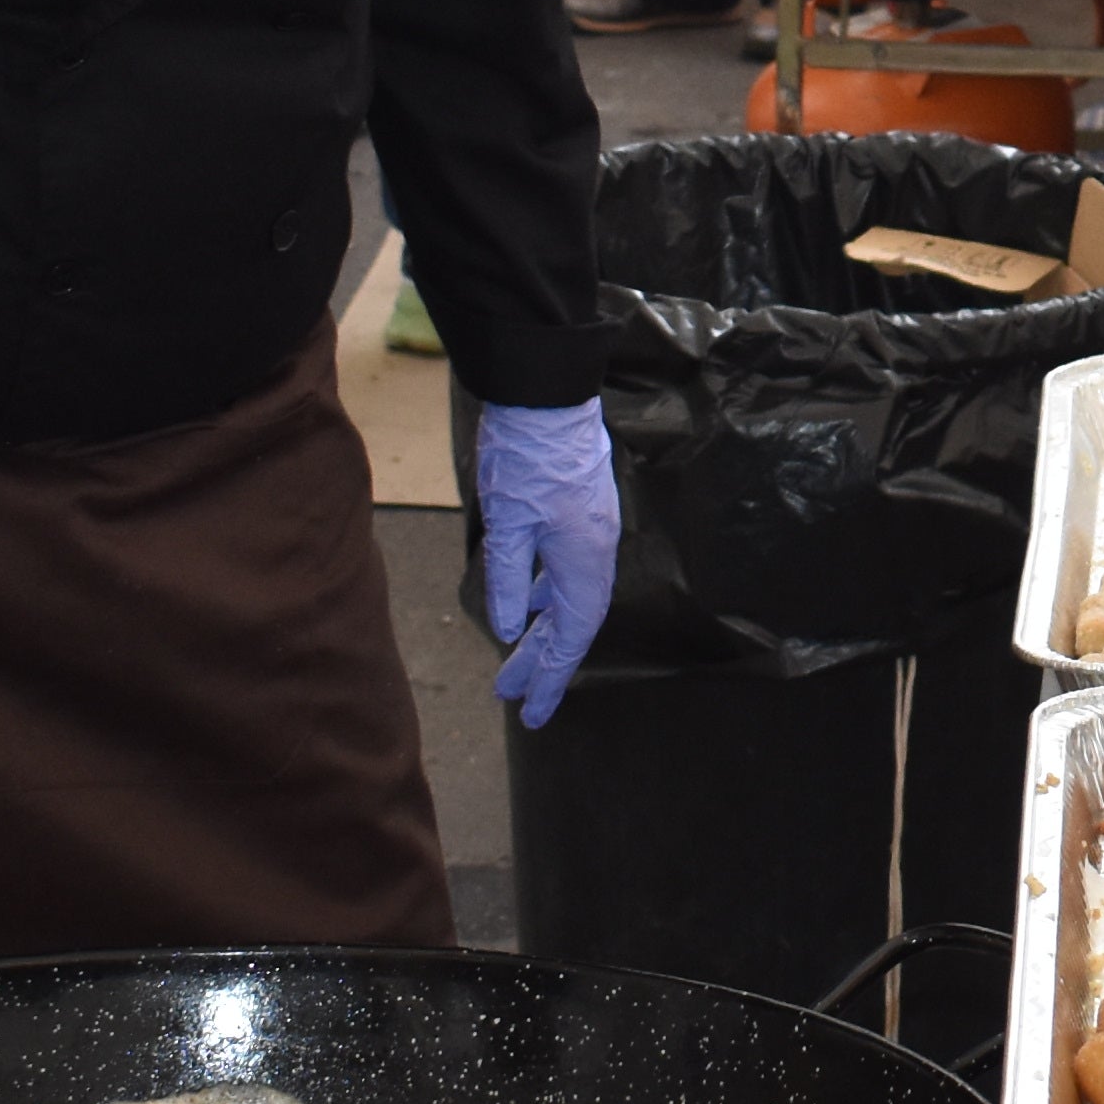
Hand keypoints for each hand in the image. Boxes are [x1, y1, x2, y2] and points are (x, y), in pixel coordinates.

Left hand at [471, 399, 621, 729]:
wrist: (547, 391)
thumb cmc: (526, 456)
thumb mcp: (506, 525)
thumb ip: (507, 581)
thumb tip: (509, 629)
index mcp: (584, 560)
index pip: (571, 635)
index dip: (552, 677)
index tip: (531, 712)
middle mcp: (597, 550)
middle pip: (573, 622)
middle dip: (543, 662)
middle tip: (512, 696)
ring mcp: (592, 529)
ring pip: (570, 597)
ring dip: (543, 631)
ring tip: (515, 660)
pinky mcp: (581, 511)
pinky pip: (569, 571)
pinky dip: (548, 595)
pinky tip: (529, 602)